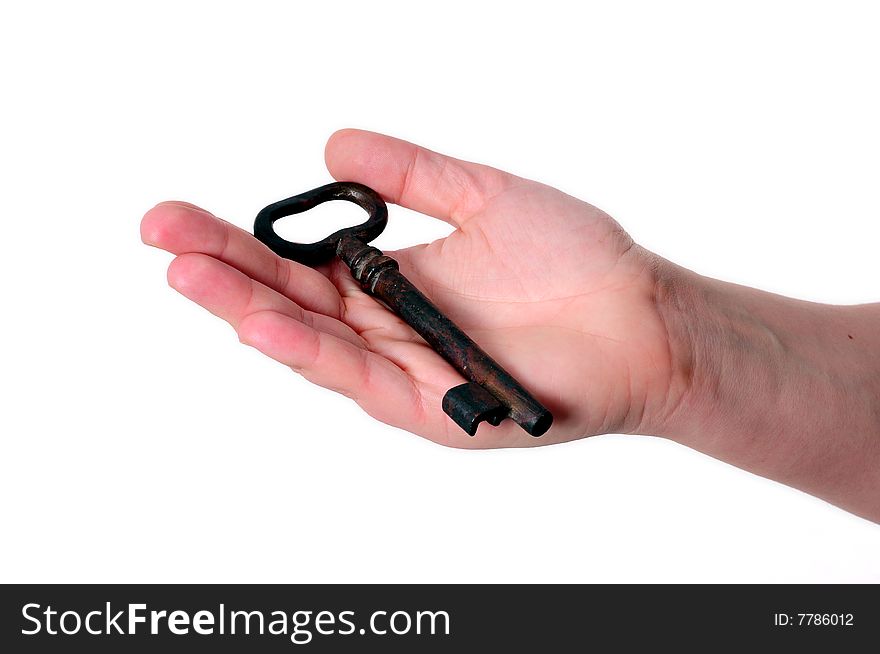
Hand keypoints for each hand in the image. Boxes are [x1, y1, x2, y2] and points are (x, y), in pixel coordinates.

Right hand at [141, 129, 684, 447]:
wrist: (639, 316)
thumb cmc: (575, 260)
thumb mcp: (483, 196)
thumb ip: (411, 175)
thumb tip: (332, 147)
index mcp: (388, 280)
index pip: (295, 262)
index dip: (236, 240)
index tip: (178, 217)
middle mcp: (385, 326)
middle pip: (288, 302)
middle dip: (221, 272)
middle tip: (162, 238)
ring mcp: (404, 368)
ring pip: (313, 344)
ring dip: (248, 312)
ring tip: (189, 277)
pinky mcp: (432, 406)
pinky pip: (363, 381)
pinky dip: (314, 356)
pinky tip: (266, 328)